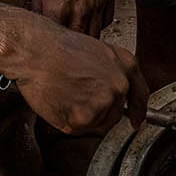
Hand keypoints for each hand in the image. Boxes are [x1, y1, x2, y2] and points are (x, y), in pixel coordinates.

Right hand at [5, 12, 148, 134]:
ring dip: (81, 117)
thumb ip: (112, 72)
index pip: (140, 96)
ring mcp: (104, 102)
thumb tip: (113, 92)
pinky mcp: (85, 117)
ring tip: (66, 94)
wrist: (35, 49)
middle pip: (115, 114)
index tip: (136, 121)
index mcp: (126, 66)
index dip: (138, 112)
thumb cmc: (58, 46)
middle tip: (76, 97)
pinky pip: (79, 129)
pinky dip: (66, 121)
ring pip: (97, 124)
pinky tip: (60, 102)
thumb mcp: (98, 51)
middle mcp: (119, 85)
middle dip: (98, 112)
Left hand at [31, 0, 116, 36]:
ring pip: (94, 35)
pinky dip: (98, 24)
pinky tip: (89, 19)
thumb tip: (37, 19)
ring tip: (77, 35)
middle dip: (70, 45)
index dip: (51, 42)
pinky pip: (106, 21)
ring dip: (85, 37)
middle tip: (64, 43)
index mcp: (58, 7)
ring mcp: (97, 5)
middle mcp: (80, 10)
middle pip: (77, 43)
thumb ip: (37, 4)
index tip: (48, 41)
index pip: (55, 38)